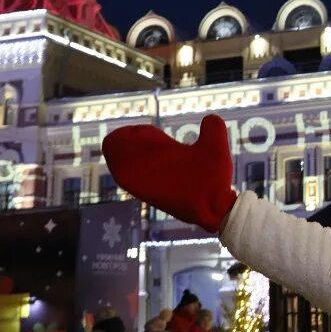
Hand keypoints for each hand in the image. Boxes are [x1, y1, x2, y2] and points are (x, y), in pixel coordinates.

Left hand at [102, 114, 236, 232]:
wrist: (213, 213)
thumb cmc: (210, 179)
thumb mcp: (215, 148)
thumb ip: (212, 128)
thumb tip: (210, 118)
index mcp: (144, 161)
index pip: (115, 142)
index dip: (130, 132)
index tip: (152, 132)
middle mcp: (136, 176)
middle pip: (114, 153)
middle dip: (131, 142)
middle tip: (157, 139)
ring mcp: (140, 189)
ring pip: (122, 166)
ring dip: (137, 156)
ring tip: (162, 152)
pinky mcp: (148, 197)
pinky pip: (133, 178)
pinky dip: (142, 168)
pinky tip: (164, 166)